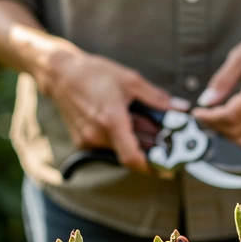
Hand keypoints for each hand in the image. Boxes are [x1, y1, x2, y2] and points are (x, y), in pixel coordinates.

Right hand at [44, 47, 186, 172]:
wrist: (61, 75)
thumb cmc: (93, 73)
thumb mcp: (130, 80)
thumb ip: (156, 98)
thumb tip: (179, 108)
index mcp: (111, 120)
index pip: (132, 158)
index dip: (152, 167)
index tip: (167, 167)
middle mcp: (98, 135)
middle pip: (131, 153)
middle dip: (150, 150)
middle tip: (166, 143)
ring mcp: (89, 140)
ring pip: (120, 149)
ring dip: (135, 142)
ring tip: (145, 126)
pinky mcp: (83, 141)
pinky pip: (108, 145)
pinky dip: (120, 138)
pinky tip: (125, 123)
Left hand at [192, 20, 240, 147]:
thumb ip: (222, 80)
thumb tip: (207, 101)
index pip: (232, 115)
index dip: (211, 118)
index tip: (198, 113)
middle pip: (237, 130)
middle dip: (215, 126)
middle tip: (204, 116)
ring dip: (227, 134)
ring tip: (216, 121)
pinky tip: (232, 124)